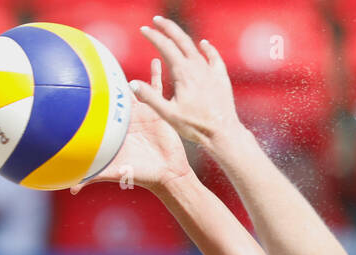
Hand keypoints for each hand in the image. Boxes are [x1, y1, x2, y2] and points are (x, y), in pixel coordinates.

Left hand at [73, 58, 191, 194]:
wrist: (166, 173)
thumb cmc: (140, 174)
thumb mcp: (115, 172)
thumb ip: (94, 177)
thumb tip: (73, 188)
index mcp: (115, 127)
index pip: (101, 107)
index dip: (92, 94)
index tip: (80, 79)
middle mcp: (127, 117)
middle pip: (116, 94)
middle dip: (108, 79)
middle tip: (97, 59)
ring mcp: (143, 111)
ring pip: (136, 87)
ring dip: (132, 72)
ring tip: (126, 57)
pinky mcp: (159, 110)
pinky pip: (158, 88)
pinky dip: (157, 74)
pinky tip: (156, 60)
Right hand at [132, 16, 243, 152]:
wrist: (223, 132)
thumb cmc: (195, 126)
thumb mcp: (168, 114)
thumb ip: (150, 98)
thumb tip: (132, 84)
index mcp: (183, 72)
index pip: (165, 46)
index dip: (153, 36)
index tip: (143, 29)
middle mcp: (197, 66)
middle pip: (181, 39)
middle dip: (167, 28)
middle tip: (156, 20)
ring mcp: (210, 70)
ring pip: (195, 47)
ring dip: (183, 37)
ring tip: (174, 32)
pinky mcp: (221, 77)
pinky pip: (214, 57)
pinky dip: (207, 48)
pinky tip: (203, 44)